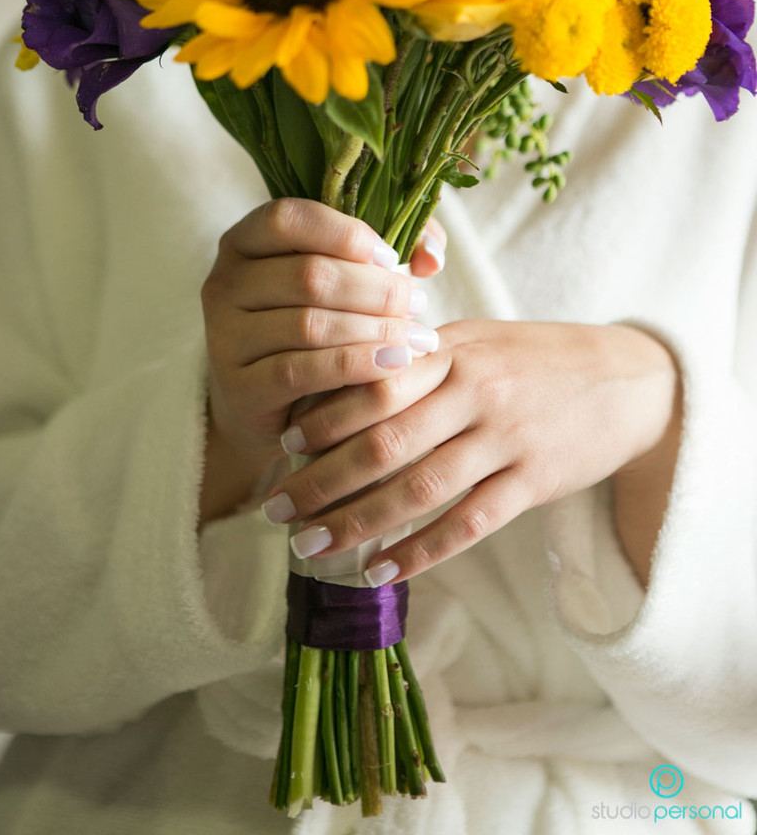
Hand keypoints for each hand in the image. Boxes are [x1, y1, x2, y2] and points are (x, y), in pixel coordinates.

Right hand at [198, 199, 445, 524]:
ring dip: (374, 330)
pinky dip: (356, 365)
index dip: (346, 233)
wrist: (275, 405)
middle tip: (417, 303)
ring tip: (416, 336)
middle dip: (375, 290)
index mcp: (244, 240)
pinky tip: (394, 364)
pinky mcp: (240, 386)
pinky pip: (302, 371)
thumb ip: (395, 248)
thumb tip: (431, 255)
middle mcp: (224, 283)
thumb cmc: (320, 324)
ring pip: (310, 325)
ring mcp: (225, 336)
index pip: (288, 218)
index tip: (393, 258)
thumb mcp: (347, 277)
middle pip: (308, 275)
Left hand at [261, 319, 682, 582]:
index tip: (283, 444)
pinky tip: (382, 569)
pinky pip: (468, 523)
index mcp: (454, 351)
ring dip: (357, 522)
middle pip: (384, 441)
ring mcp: (506, 438)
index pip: (375, 381)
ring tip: (310, 546)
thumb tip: (339, 384)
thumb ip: (418, 357)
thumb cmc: (535, 359)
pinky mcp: (534, 481)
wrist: (629, 381)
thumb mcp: (478, 339)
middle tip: (278, 509)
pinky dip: (421, 551)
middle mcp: (475, 392)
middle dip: (322, 480)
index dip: (324, 416)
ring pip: (419, 488)